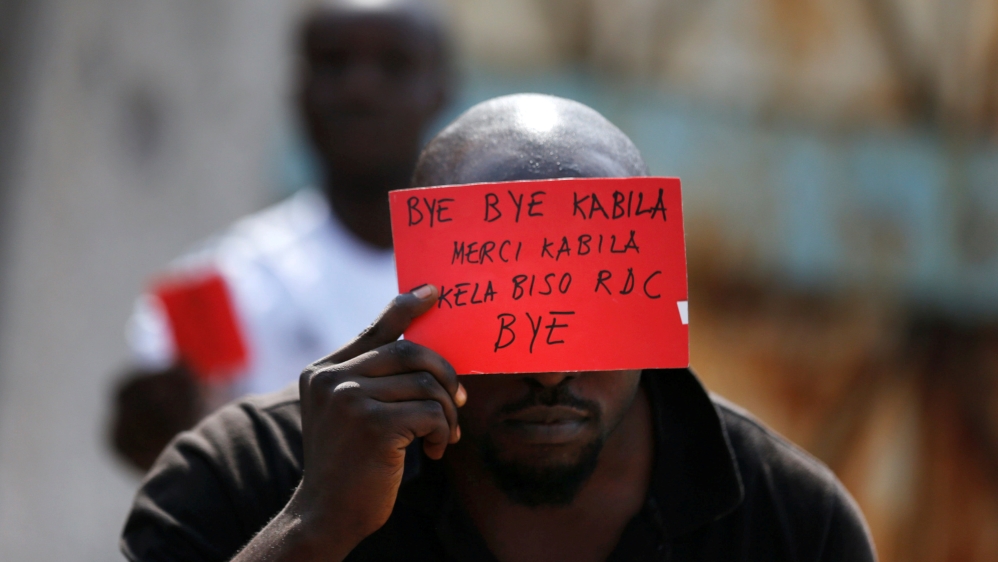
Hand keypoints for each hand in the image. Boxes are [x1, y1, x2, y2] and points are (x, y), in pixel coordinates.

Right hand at [288, 284, 465, 556]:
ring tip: (444, 434)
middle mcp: (331, 380)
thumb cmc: (349, 465)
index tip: (433, 292)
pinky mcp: (373, 425)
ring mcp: (349, 401)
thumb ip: (373, 380)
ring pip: (426, 384)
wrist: (326, 515)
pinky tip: (435, 451)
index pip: (374, 329)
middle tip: (459, 399)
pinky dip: (443, 432)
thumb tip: (423, 348)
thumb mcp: (349, 413)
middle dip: (445, 375)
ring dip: (447, 411)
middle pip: (410, 352)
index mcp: (323, 371)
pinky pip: (431, 413)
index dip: (407, 306)